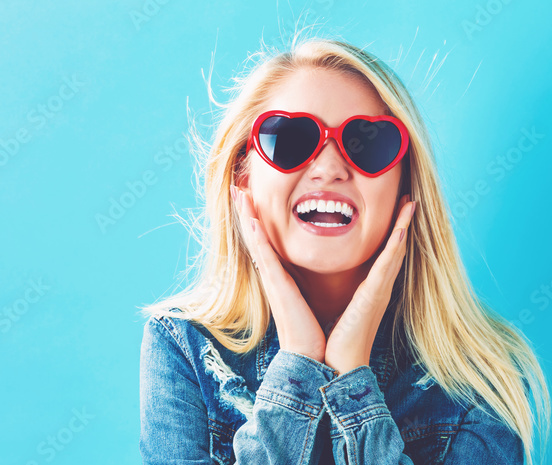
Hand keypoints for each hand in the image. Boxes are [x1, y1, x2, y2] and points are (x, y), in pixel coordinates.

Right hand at [231, 186, 326, 362]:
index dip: (255, 220)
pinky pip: (265, 257)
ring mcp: (272, 280)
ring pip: (255, 241)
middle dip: (245, 212)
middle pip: (254, 236)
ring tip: (238, 194)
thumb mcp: (312, 300)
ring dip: (246, 216)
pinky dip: (257, 238)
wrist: (311, 356)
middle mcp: (272, 276)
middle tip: (236, 188)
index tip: (250, 200)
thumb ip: (308, 285)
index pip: (265, 242)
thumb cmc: (315, 331)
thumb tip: (315, 276)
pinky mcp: (277, 286)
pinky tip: (252, 221)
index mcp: (281, 278)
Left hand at [324, 195, 415, 373]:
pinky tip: (401, 230)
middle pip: (395, 248)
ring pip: (396, 252)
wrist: (333, 365)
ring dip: (404, 227)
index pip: (384, 254)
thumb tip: (327, 281)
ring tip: (411, 204)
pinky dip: (394, 248)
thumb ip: (338, 292)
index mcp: (369, 289)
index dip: (393, 231)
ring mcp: (378, 292)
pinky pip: (386, 267)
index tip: (398, 209)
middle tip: (412, 199)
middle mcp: (378, 288)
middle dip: (404, 223)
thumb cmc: (331, 339)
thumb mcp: (336, 307)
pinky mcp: (373, 298)